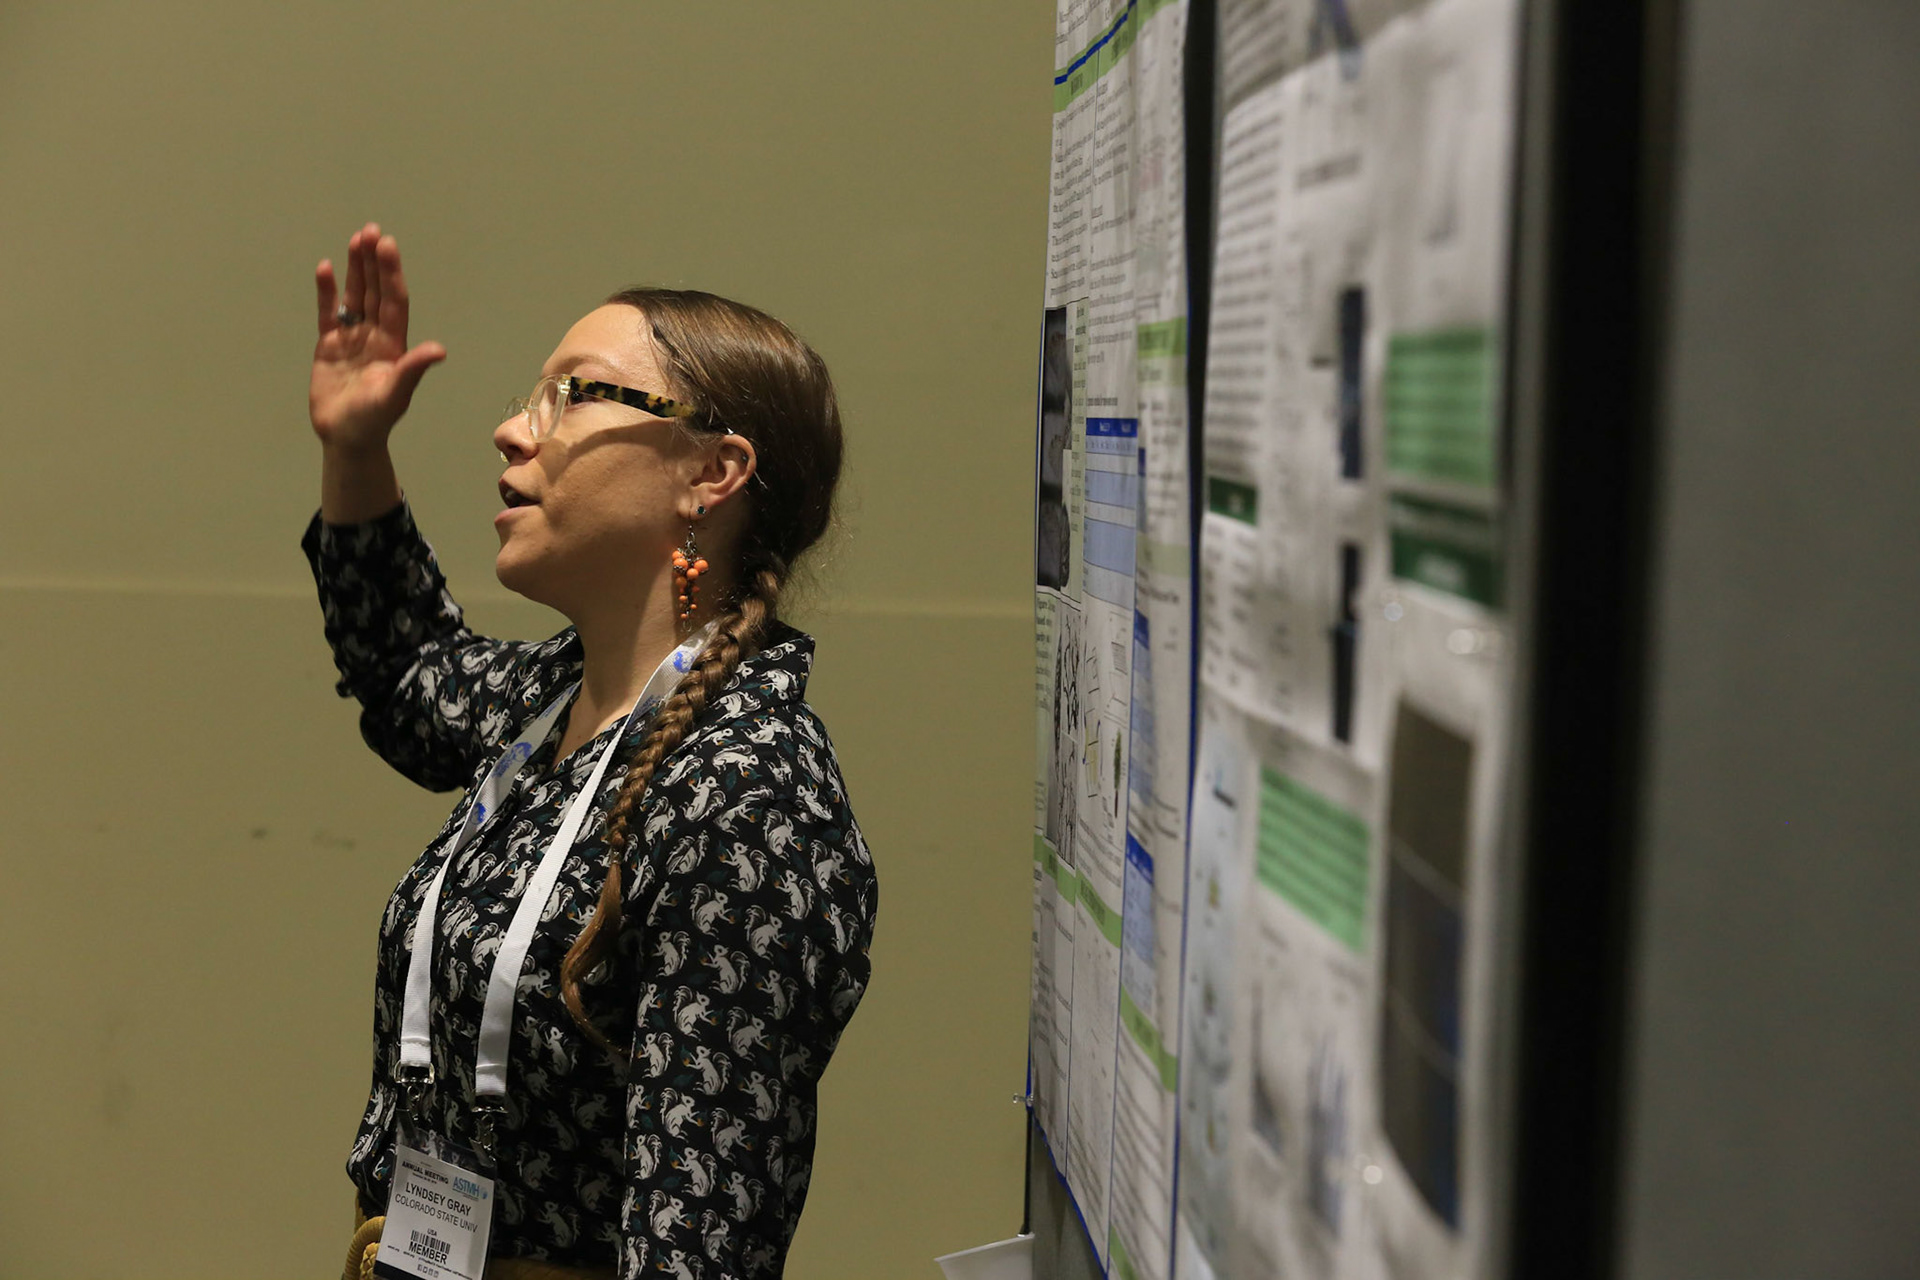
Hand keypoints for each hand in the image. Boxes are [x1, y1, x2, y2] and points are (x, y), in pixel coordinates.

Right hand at [309, 222, 446, 451]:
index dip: (391, 274)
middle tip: (372, 231)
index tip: (388, 246)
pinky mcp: (329, 346)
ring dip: (356, 270)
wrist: (346, 437)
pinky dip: (328, 292)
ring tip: (356, 240)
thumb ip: (413, 369)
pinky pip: (329, 313)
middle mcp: (375, 336)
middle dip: (375, 263)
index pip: (394, 301)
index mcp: (394, 344)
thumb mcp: (395, 394)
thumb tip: (439, 350)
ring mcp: (352, 339)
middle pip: (375, 292)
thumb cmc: (374, 420)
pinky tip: (327, 269)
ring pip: (355, 296)